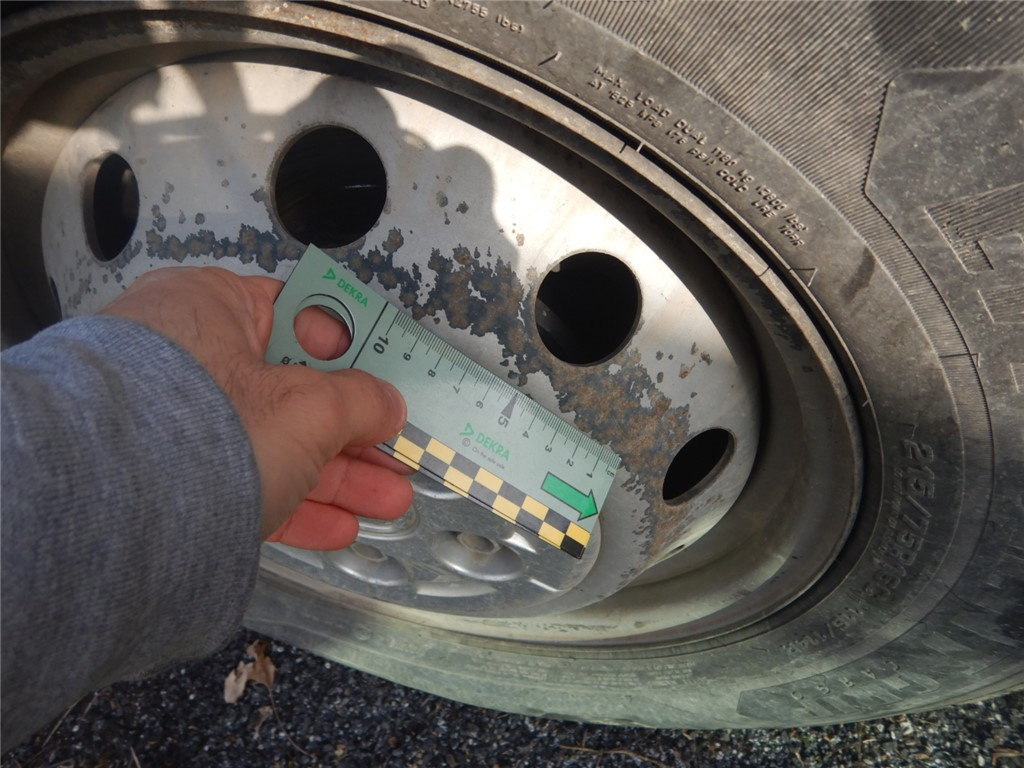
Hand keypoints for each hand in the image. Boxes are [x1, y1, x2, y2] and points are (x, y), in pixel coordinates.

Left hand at [99, 266, 412, 548]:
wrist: (112, 512)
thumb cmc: (209, 426)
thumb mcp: (308, 406)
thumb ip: (361, 401)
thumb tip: (389, 405)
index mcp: (212, 307)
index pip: (295, 314)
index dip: (349, 348)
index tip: (387, 376)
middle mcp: (189, 358)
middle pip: (293, 390)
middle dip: (356, 431)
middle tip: (399, 452)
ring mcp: (176, 424)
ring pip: (275, 446)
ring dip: (339, 478)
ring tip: (390, 503)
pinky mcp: (171, 482)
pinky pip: (245, 487)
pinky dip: (295, 506)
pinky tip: (341, 529)